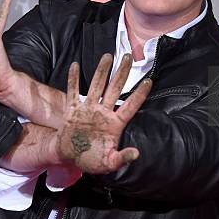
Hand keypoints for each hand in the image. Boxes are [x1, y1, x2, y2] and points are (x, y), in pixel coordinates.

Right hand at [56, 54, 150, 173]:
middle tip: (128, 56)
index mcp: (114, 124)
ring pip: (96, 86)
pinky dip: (73, 79)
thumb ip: (122, 158)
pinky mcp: (73, 110)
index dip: (140, 94)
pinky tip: (75, 66)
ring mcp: (88, 110)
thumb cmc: (91, 161)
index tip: (149, 81)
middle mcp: (103, 113)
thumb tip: (136, 153)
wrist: (69, 158)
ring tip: (108, 56)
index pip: (130, 106)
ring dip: (102, 71)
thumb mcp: (109, 163)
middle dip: (121, 73)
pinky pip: (73, 92)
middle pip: (115, 88)